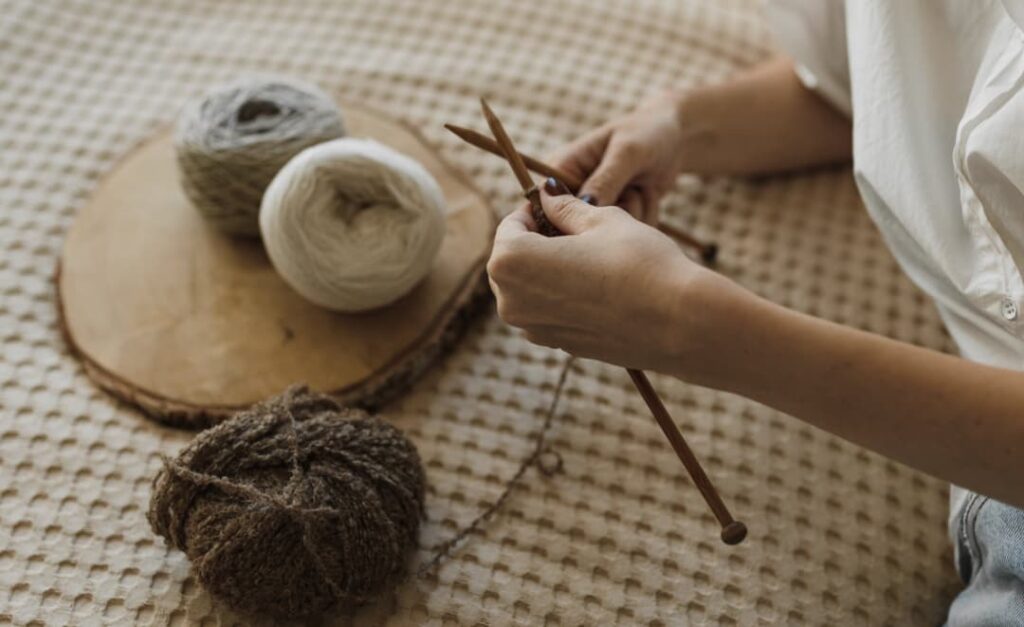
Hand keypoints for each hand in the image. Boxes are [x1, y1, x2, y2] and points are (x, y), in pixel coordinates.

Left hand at [488, 178, 718, 377]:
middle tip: (574, 229)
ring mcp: (534, 329)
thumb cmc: (640, 263)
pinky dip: (563, 296)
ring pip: (530, 289)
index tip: (556, 205)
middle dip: (536, 242)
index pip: (509, 227)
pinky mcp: (559, 346)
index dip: (533, 212)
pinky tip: (598, 286)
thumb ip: (566, 208)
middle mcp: (511, 302)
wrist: (679, 322)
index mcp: (512, 262)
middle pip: (512, 261)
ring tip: (590, 256)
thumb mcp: (602, 220)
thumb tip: (547, 195)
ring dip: (549, 270)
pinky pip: (550, 312)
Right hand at [549, 89, 689, 224]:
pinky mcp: (614, 223)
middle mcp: (571, 194)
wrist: (675, 139)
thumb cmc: (647, 133)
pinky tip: (649, 195)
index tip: (595, 219)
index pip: (543, 205)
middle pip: (572, 229)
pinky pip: (624, 239)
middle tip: (633, 190)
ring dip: (632, 214)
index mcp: (561, 169)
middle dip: (609, 215)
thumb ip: (605, 180)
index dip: (561, 220)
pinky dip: (644, 218)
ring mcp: (593, 211)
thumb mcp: (627, 152)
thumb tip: (584, 209)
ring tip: (642, 186)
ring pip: (603, 237)